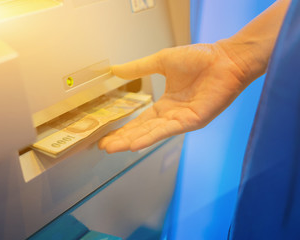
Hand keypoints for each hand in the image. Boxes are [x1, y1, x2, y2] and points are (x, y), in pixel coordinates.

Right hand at [99, 43, 249, 152]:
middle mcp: (171, 115)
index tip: (106, 134)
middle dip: (122, 139)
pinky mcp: (192, 121)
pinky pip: (167, 130)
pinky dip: (150, 138)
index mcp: (165, 104)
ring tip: (112, 148)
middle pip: (142, 131)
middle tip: (103, 147)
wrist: (225, 58)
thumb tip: (115, 69)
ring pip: (152, 134)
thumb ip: (138, 69)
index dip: (123, 128)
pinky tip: (135, 145)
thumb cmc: (199, 58)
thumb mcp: (161, 62)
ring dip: (131, 141)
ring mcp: (181, 120)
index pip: (140, 120)